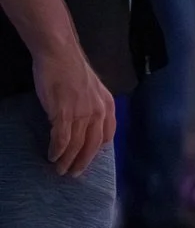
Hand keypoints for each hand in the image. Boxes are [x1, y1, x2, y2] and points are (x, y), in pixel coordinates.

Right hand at [31, 47, 115, 176]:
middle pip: (92, 146)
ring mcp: (82, 113)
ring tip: (60, 170)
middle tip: (74, 174)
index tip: (89, 159)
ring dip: (68, 160)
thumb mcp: (92, 88)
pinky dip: (57, 150)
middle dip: (83, 162)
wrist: (59, 54)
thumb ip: (92, 104)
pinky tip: (52, 157)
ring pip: (76, 145)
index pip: (107, 135)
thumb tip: (85, 119)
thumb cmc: (71, 68)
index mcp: (108, 106)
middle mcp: (98, 113)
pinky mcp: (63, 113)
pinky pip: (62, 139)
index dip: (98, 150)